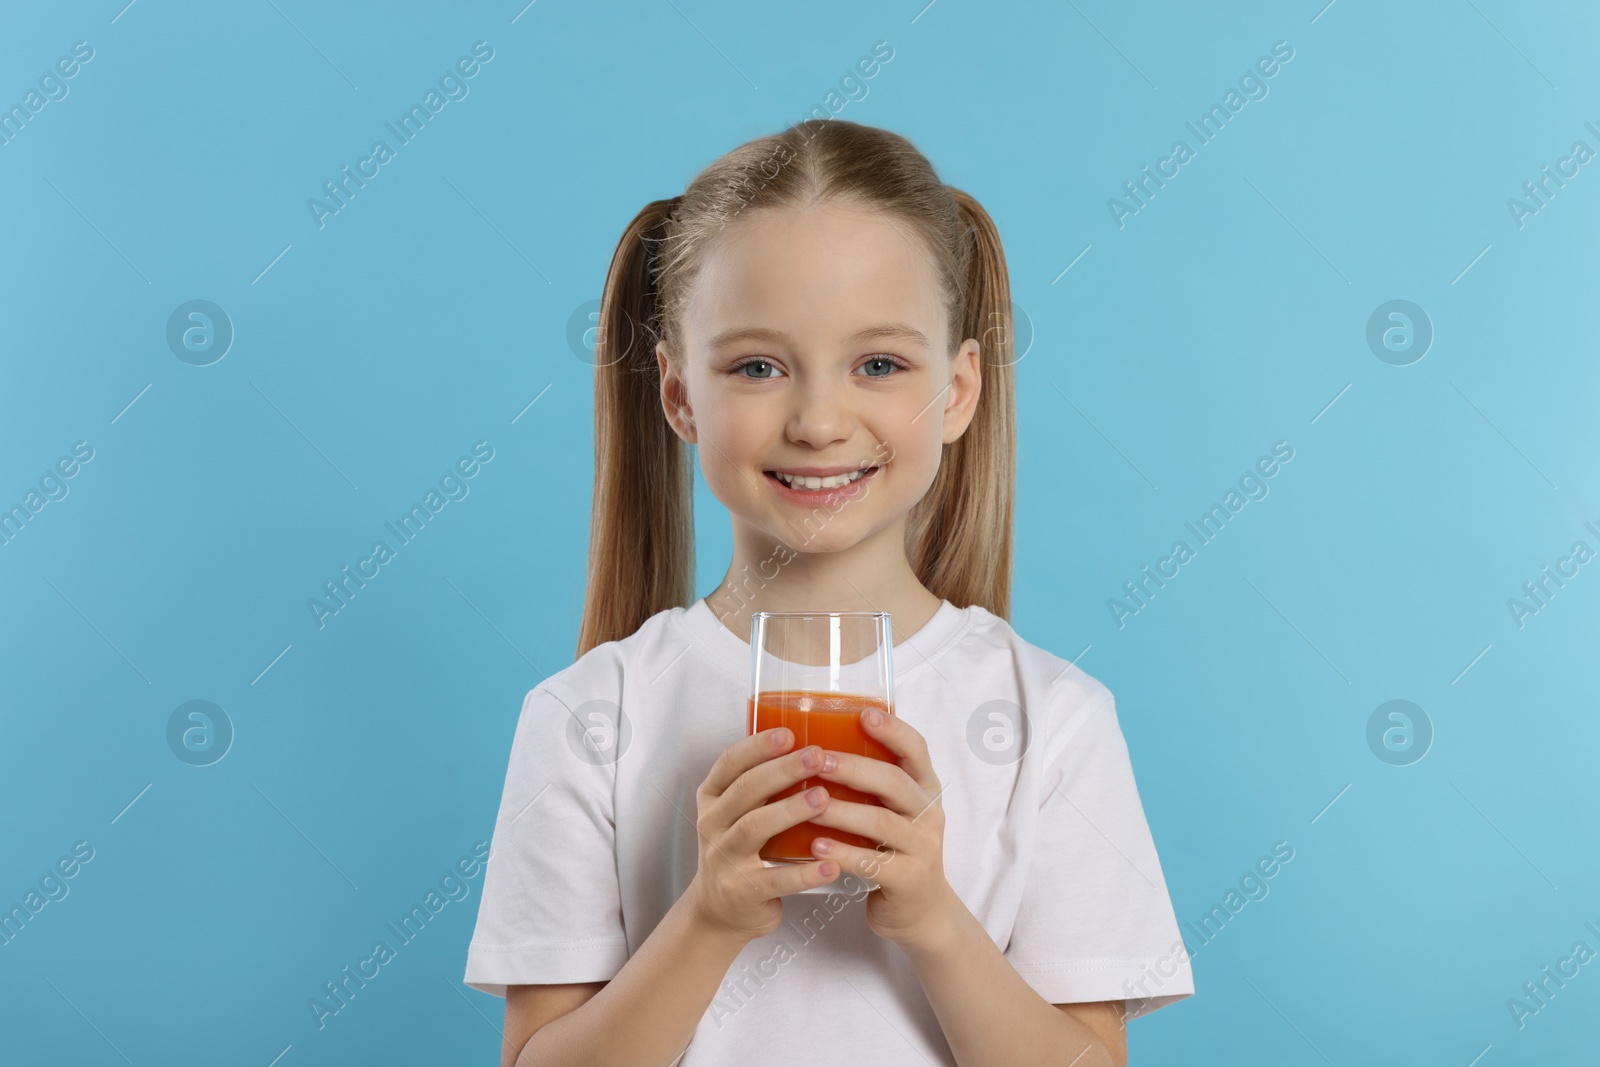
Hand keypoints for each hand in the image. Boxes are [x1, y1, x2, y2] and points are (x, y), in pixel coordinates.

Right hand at [685, 727, 843, 943]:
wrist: (720, 912)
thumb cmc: (741, 852)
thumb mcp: (737, 815)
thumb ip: (762, 787)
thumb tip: (816, 746)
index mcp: (713, 798)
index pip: (729, 763)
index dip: (758, 746)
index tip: (788, 733)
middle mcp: (713, 825)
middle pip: (745, 790)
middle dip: (781, 770)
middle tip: (816, 756)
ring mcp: (724, 859)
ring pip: (755, 828)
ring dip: (790, 810)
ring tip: (824, 798)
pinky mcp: (741, 891)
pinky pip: (774, 879)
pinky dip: (804, 872)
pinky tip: (831, 864)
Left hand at [806, 707, 959, 946]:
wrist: (920, 912)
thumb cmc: (895, 851)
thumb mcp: (894, 811)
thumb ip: (872, 783)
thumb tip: (819, 741)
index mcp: (924, 789)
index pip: (916, 750)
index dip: (893, 731)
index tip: (863, 714)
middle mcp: (929, 814)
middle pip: (894, 782)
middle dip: (855, 768)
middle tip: (818, 759)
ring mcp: (922, 848)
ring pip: (881, 823)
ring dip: (842, 811)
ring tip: (809, 804)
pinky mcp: (909, 880)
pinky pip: (873, 864)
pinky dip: (843, 853)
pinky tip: (815, 847)